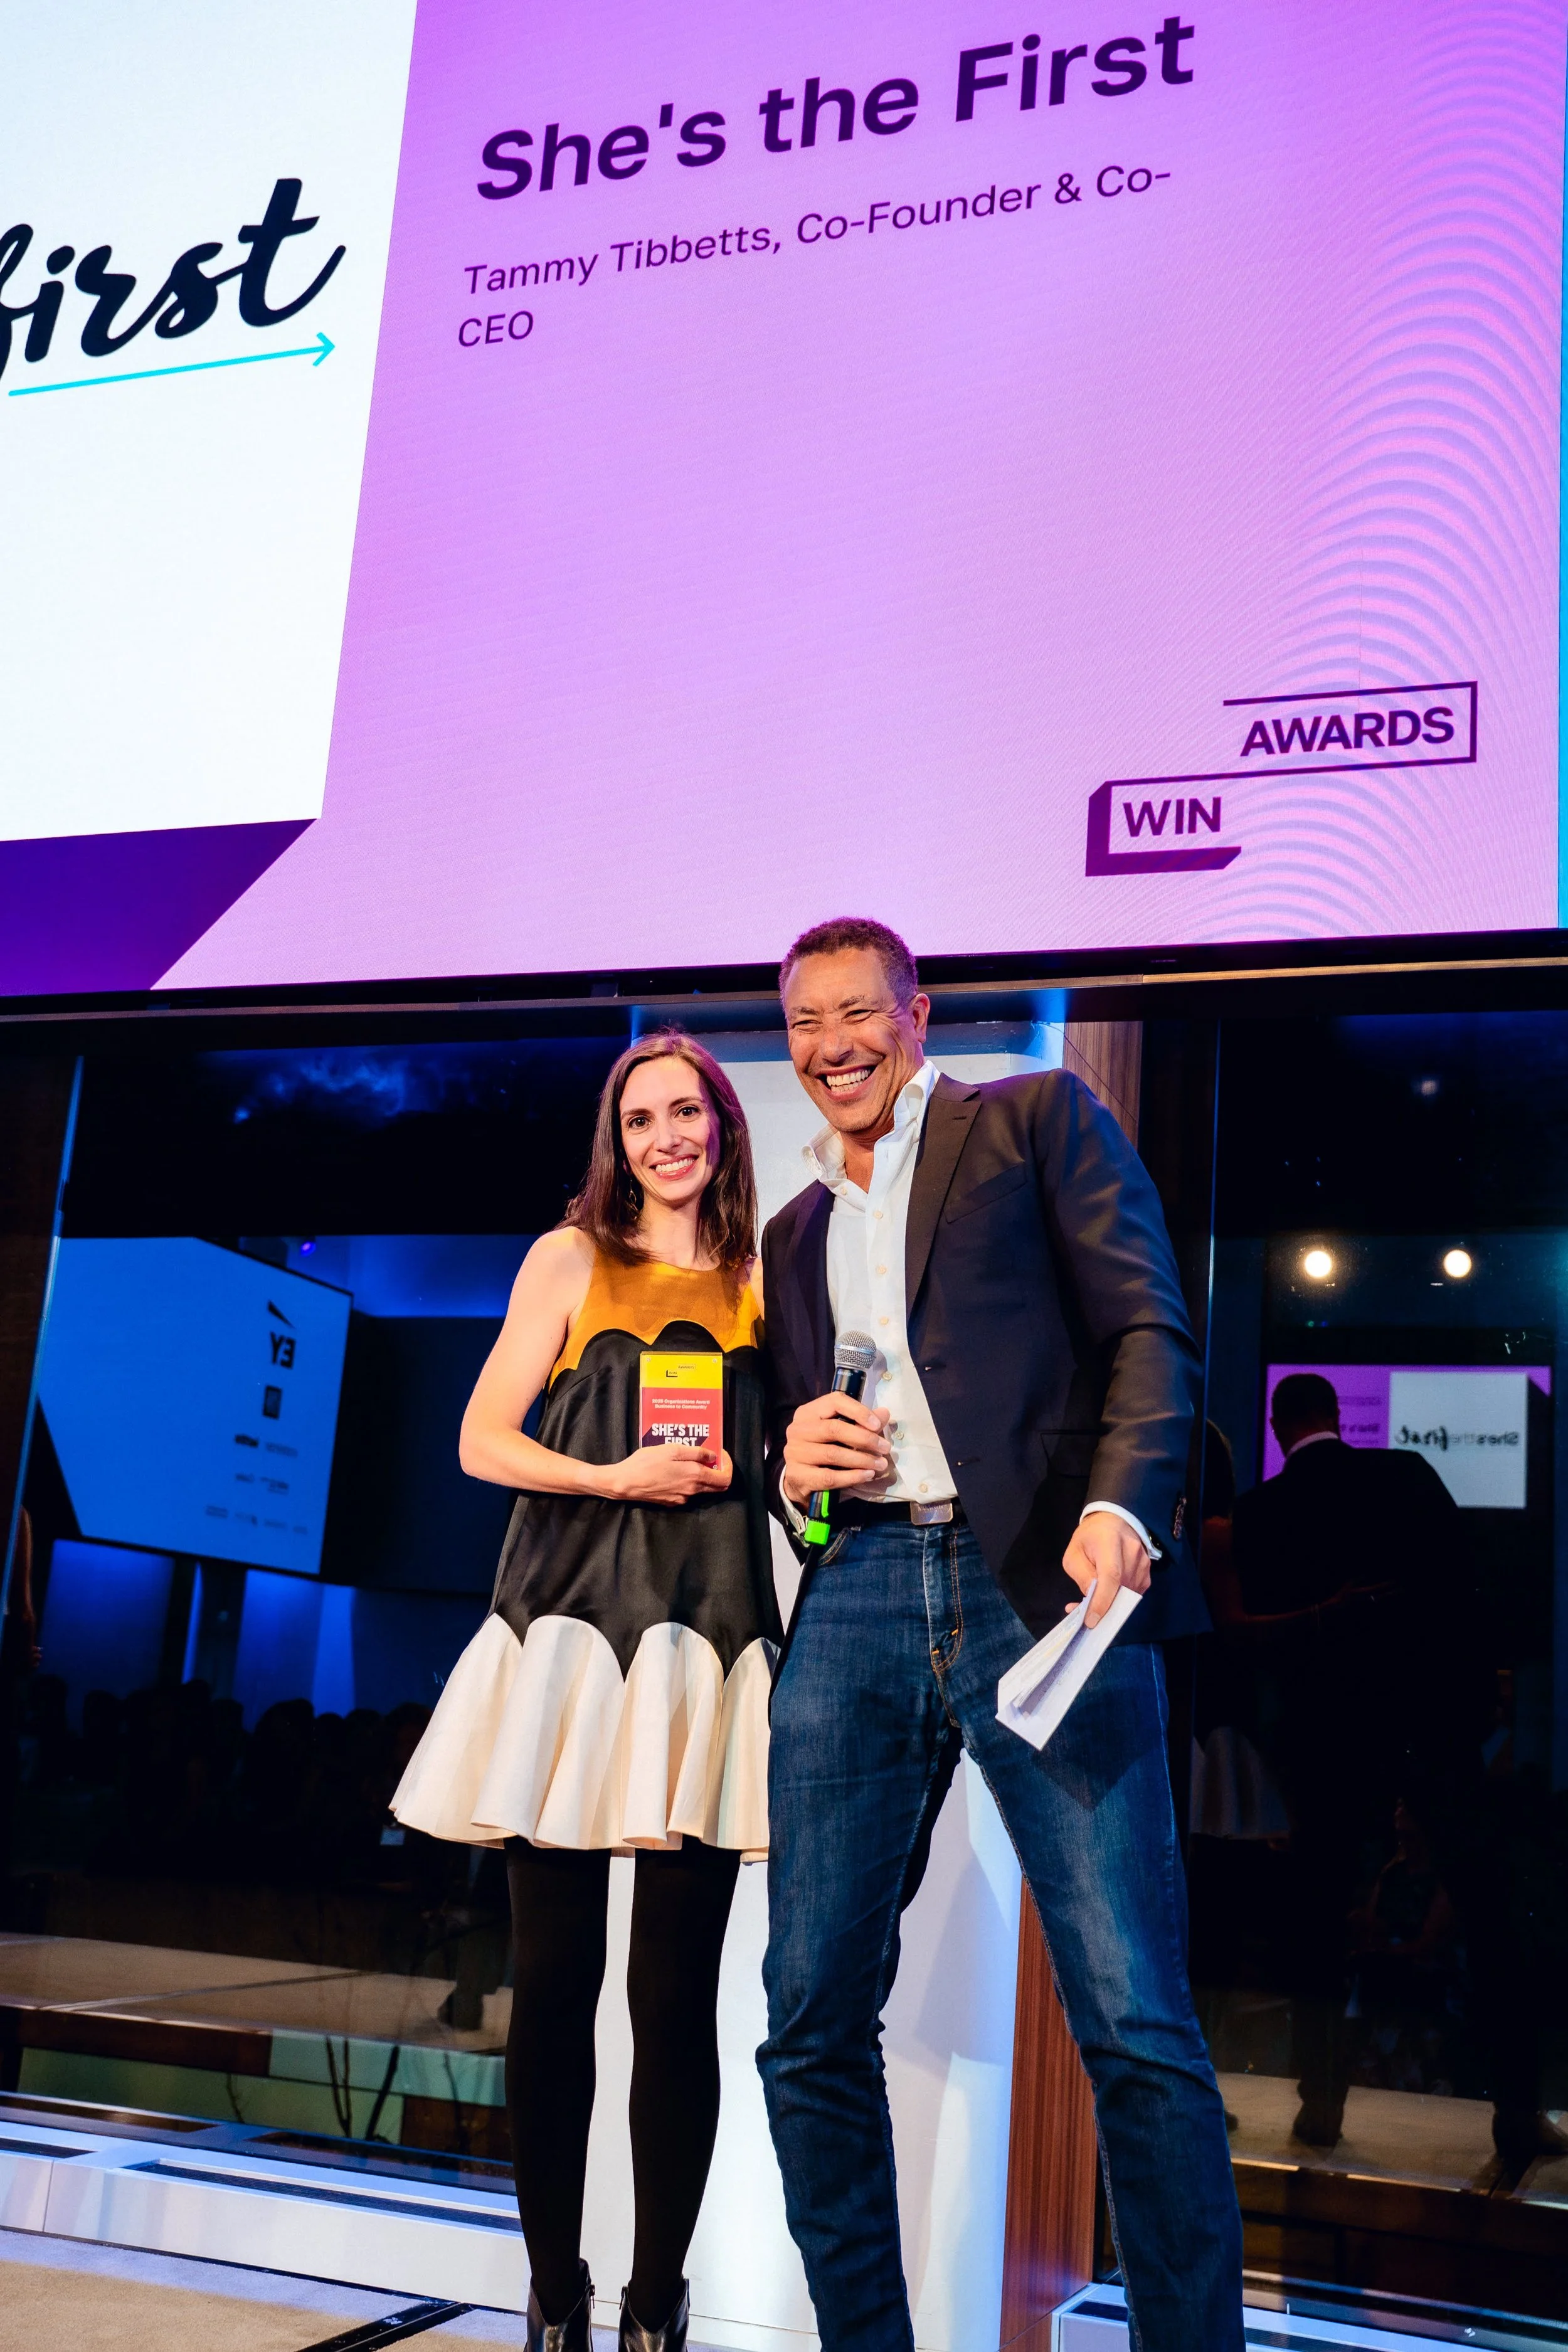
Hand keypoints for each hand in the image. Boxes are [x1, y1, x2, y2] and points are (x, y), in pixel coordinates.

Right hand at [608, 1444, 731, 1505]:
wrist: (625, 1483)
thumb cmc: (646, 1463)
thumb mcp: (672, 1450)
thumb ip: (696, 1453)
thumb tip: (713, 1456)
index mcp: (695, 1476)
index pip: (725, 1479)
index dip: (727, 1466)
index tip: (721, 1455)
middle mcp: (691, 1491)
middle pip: (716, 1486)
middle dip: (718, 1471)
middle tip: (708, 1457)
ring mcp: (682, 1499)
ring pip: (700, 1488)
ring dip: (700, 1475)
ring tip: (685, 1459)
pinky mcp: (671, 1502)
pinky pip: (686, 1492)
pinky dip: (686, 1481)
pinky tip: (673, 1470)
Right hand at [780, 1393, 890, 1506]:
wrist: (799, 1479)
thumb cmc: (823, 1449)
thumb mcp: (840, 1433)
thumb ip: (861, 1423)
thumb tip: (884, 1414)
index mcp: (808, 1412)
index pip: (834, 1401)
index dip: (858, 1411)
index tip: (878, 1425)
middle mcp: (798, 1429)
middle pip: (834, 1429)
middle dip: (865, 1438)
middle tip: (885, 1448)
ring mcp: (795, 1452)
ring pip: (833, 1454)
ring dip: (862, 1460)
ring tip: (881, 1464)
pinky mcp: (797, 1475)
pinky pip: (829, 1477)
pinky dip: (852, 1477)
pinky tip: (867, 1476)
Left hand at [1062, 1511, 1151, 1629]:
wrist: (1115, 1521)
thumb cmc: (1091, 1537)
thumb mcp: (1075, 1553)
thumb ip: (1081, 1575)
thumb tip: (1091, 1598)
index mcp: (1110, 1543)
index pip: (1110, 1576)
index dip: (1102, 1601)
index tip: (1091, 1620)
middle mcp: (1132, 1553)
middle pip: (1120, 1590)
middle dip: (1103, 1607)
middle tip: (1086, 1615)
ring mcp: (1143, 1565)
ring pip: (1126, 1596)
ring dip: (1110, 1603)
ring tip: (1095, 1600)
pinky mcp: (1147, 1575)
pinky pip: (1132, 1595)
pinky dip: (1119, 1600)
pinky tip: (1108, 1594)